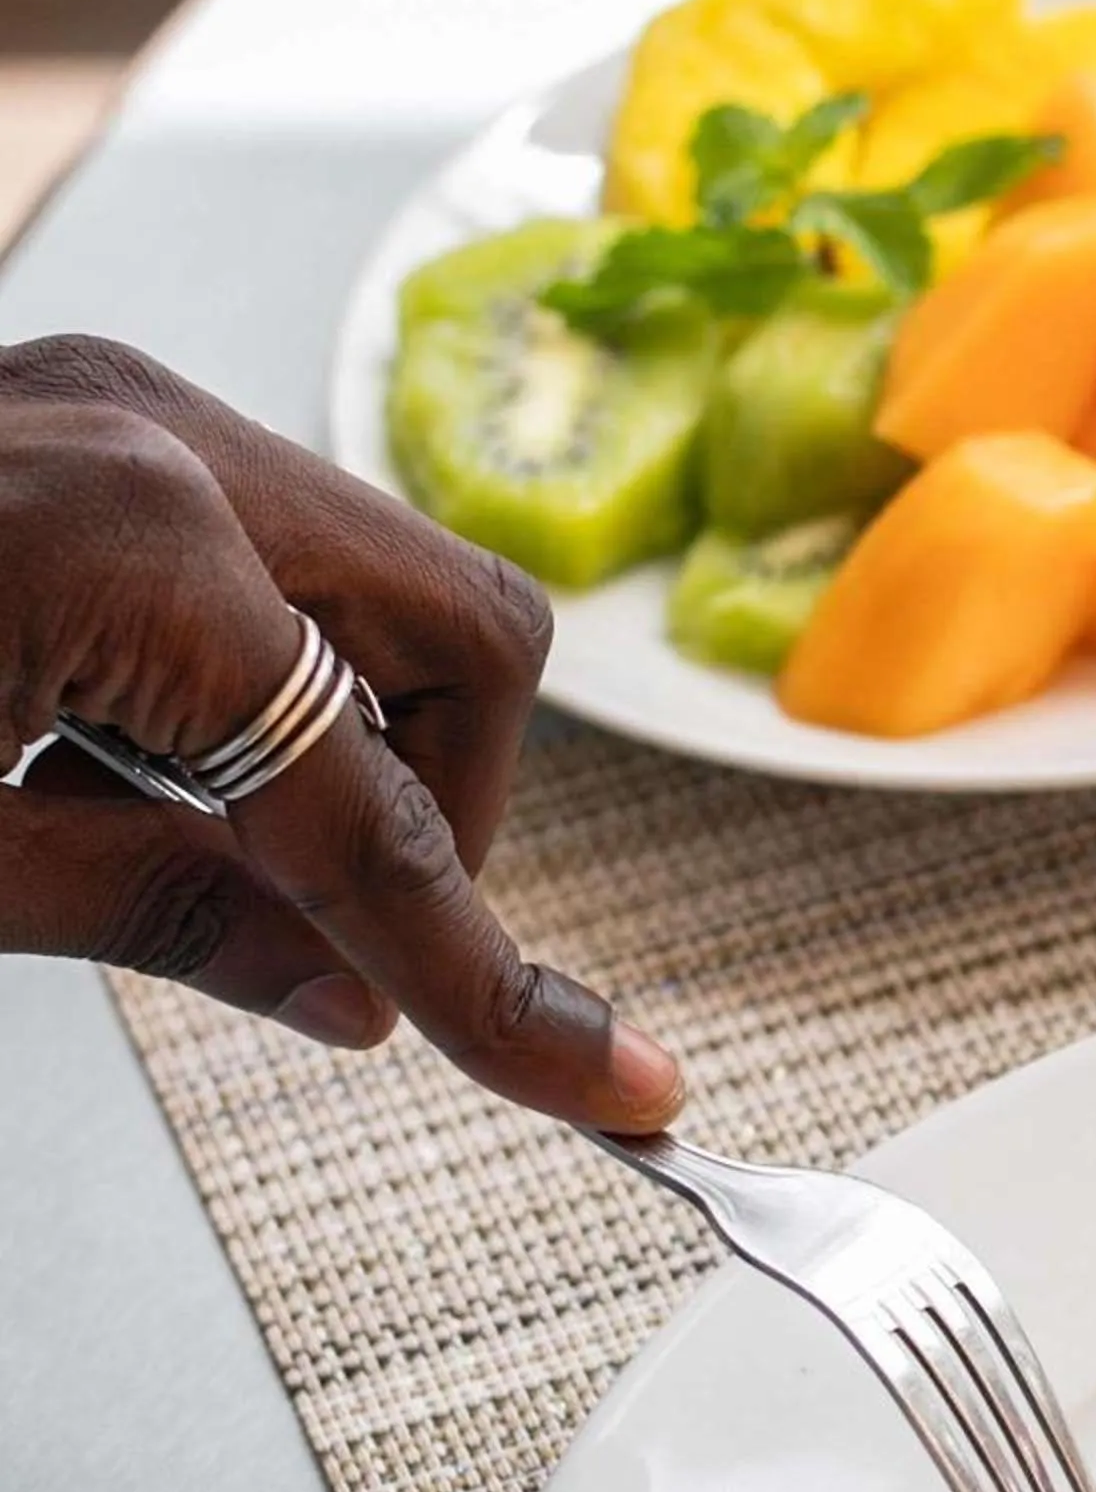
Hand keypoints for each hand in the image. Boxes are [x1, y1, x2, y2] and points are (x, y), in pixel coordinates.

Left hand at [0, 335, 680, 1131]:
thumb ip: (156, 920)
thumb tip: (354, 1004)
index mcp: (120, 544)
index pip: (377, 820)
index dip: (490, 979)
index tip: (607, 1082)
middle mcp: (150, 439)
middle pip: (472, 638)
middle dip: (438, 804)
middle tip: (341, 914)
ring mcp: (121, 410)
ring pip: (386, 588)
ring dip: (340, 737)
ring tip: (165, 817)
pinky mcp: (92, 420)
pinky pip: (268, 552)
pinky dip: (251, 678)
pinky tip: (119, 742)